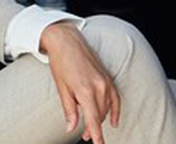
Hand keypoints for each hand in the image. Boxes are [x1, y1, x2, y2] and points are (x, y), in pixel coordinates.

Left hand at [40, 22, 120, 143]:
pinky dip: (115, 110)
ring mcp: (106, 82)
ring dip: (100, 119)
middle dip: (93, 127)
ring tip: (91, 128)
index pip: (94, 119)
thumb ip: (69, 109)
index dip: (97, 134)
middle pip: (100, 115)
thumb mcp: (61, 88)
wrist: (66, 41)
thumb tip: (71, 128)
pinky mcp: (109, 78)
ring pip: (106, 108)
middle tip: (84, 136)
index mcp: (85, 90)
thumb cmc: (60, 63)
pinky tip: (113, 121)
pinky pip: (115, 99)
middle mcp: (99, 87)